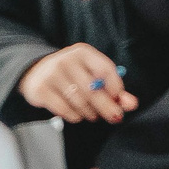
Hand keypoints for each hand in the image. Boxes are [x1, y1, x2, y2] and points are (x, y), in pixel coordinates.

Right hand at [17, 43, 137, 124]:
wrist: (36, 73)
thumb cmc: (72, 74)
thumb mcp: (92, 75)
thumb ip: (114, 90)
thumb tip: (132, 104)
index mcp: (83, 52)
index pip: (105, 69)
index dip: (115, 88)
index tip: (118, 100)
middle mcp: (66, 60)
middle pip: (92, 88)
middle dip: (107, 106)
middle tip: (114, 117)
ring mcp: (51, 74)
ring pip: (79, 101)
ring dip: (90, 113)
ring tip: (93, 115)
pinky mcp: (40, 89)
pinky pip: (63, 109)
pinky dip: (74, 116)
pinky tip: (77, 115)